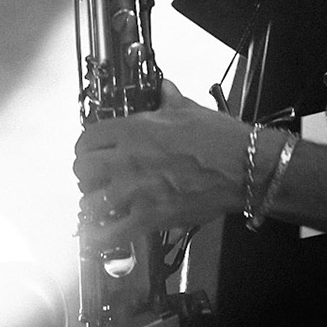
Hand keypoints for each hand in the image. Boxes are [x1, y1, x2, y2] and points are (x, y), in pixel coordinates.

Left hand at [73, 80, 248, 242]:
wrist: (243, 167)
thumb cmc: (220, 140)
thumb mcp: (189, 109)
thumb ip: (168, 99)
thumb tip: (164, 89)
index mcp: (134, 130)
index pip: (88, 137)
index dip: (88, 146)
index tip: (93, 151)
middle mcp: (128, 159)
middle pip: (82, 169)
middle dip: (87, 174)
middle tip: (96, 178)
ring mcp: (135, 191)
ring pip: (88, 203)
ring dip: (92, 205)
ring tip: (102, 205)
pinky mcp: (149, 218)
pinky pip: (110, 234)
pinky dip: (100, 238)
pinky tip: (99, 235)